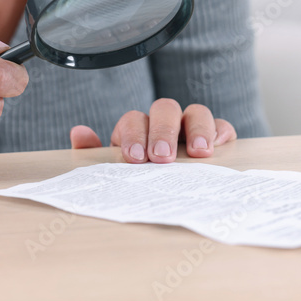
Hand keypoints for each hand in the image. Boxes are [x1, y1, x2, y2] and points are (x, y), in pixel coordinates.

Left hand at [69, 98, 236, 163]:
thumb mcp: (116, 170)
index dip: (134, 135)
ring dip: (197, 128)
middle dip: (163, 131)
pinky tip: (219, 145)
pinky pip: (221, 126)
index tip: (135, 157)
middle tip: (162, 157)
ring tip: (199, 153)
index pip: (134, 120)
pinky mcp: (215, 136)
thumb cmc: (138, 178)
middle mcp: (163, 122)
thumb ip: (94, 154)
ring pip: (195, 112)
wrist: (167, 191)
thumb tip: (79, 133)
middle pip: (165, 109)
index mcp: (137, 129)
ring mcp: (191, 127)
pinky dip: (221, 132)